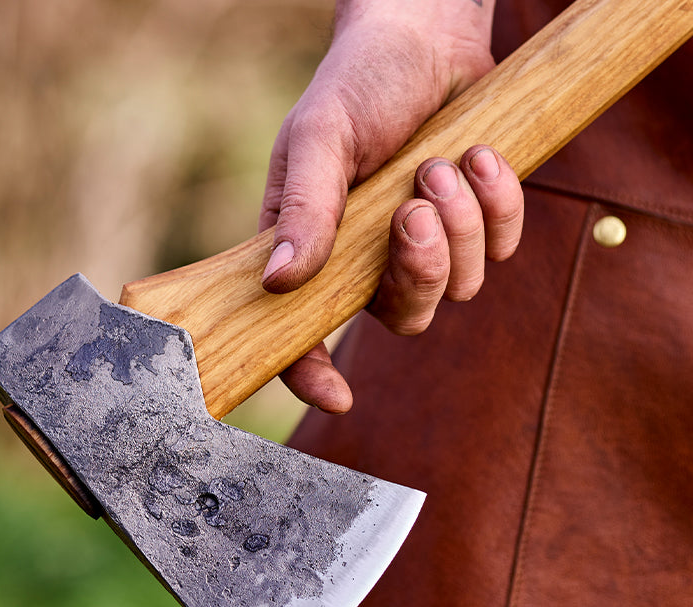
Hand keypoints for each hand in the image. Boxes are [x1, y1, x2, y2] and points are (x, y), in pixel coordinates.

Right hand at [259, 0, 523, 412]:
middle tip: (415, 206)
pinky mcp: (474, 227)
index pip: (303, 333)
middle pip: (404, 318)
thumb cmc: (357, 83)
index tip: (340, 396)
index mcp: (314, 249)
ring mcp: (423, 247)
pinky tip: (480, 156)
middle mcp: (367, 261)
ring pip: (460, 288)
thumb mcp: (320, 138)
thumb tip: (278, 283)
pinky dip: (499, 206)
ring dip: (461, 226)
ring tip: (444, 162)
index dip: (313, 374)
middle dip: (421, 270)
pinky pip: (501, 251)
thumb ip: (304, 209)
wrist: (424, 36)